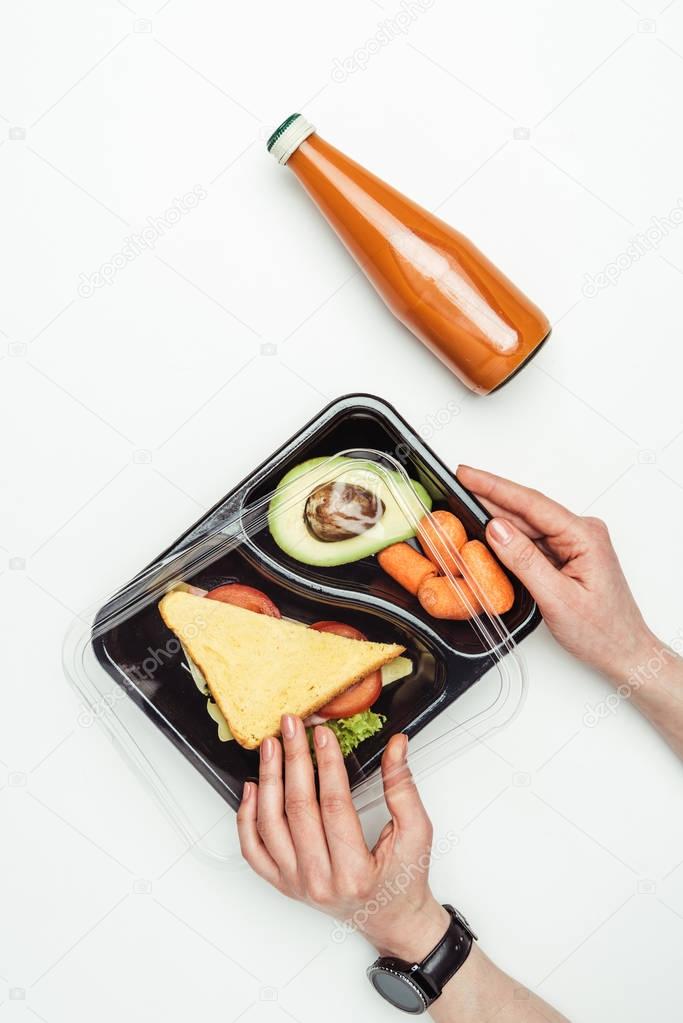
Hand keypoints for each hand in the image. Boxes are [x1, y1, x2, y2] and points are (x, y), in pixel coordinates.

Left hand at [237, 714, 449, 960]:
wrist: (391, 918)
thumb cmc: (403, 879)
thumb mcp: (416, 832)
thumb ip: (403, 787)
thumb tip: (396, 745)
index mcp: (354, 872)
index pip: (334, 805)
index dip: (328, 764)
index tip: (323, 733)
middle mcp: (319, 882)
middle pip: (298, 810)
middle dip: (294, 760)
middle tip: (291, 726)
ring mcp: (296, 884)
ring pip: (270, 826)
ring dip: (268, 780)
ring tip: (271, 747)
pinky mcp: (283, 883)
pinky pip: (253, 850)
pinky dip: (247, 817)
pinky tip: (252, 788)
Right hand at [457, 465, 653, 682]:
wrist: (624, 652)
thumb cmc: (602, 631)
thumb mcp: (556, 598)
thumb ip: (524, 560)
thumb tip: (496, 529)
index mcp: (584, 536)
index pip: (531, 504)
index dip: (494, 487)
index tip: (467, 475)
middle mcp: (581, 533)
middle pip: (527, 510)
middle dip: (490, 496)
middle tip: (458, 484)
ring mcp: (574, 544)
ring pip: (528, 525)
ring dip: (497, 517)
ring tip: (465, 504)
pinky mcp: (567, 556)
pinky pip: (533, 540)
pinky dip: (509, 537)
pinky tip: (489, 532)